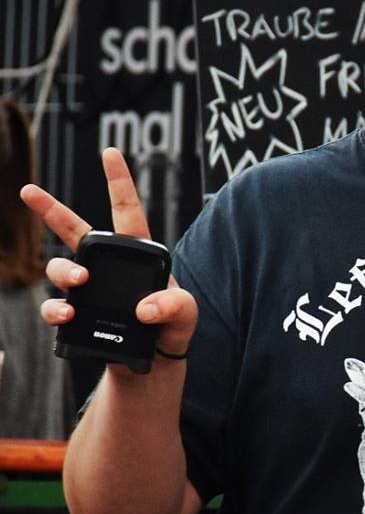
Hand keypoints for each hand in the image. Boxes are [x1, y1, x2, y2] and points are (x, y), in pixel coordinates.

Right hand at [20, 148, 196, 363]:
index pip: (127, 210)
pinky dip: (56, 309)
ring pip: (60, 268)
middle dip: (49, 208)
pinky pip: (55, 306)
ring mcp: (88, 288)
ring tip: (80, 283)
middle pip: (74, 230)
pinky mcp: (76, 314)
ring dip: (64, 271)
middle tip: (29, 191)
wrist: (154, 361)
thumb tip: (145, 309)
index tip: (110, 152)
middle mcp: (107, 265)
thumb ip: (175, 306)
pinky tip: (67, 315)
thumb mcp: (186, 313)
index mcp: (137, 252)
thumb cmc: (173, 327)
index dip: (119, 180)